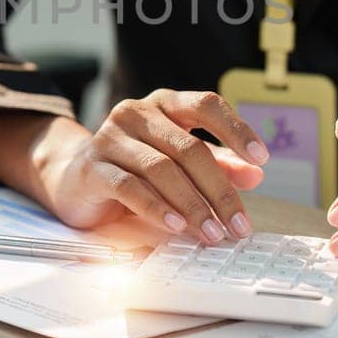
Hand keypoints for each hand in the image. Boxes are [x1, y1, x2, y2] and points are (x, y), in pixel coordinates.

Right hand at [28, 90, 270, 241]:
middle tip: (239, 224)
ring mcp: (110, 137)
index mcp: (165, 104)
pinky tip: (177, 226)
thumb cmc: (135, 168)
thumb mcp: (180, 164)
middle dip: (219, 190)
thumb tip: (256, 175)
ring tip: (213, 233)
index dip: (237, 129)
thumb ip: (217, 165)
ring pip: (162, 169)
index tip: (262, 158)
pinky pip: (130, 187)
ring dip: (193, 205)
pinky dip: (157, 208)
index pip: (206, 105)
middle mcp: (137, 113)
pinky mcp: (92, 167)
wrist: (74, 178)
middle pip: (188, 148)